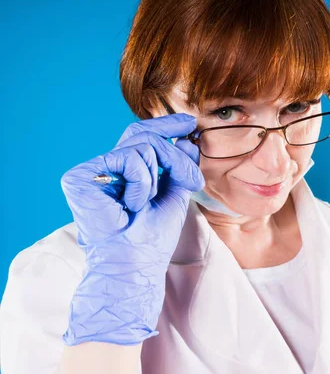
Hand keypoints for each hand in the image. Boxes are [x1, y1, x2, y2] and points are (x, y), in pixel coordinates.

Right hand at [60, 114, 203, 345]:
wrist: (135, 263)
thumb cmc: (152, 237)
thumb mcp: (174, 194)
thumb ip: (178, 166)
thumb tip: (186, 139)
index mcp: (125, 173)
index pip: (143, 138)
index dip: (166, 126)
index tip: (190, 123)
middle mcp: (107, 169)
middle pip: (143, 135)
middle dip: (174, 153)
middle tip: (190, 180)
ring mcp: (92, 171)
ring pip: (142, 146)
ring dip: (159, 177)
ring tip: (147, 204)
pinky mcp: (80, 176)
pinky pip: (129, 159)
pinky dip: (142, 183)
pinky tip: (132, 205)